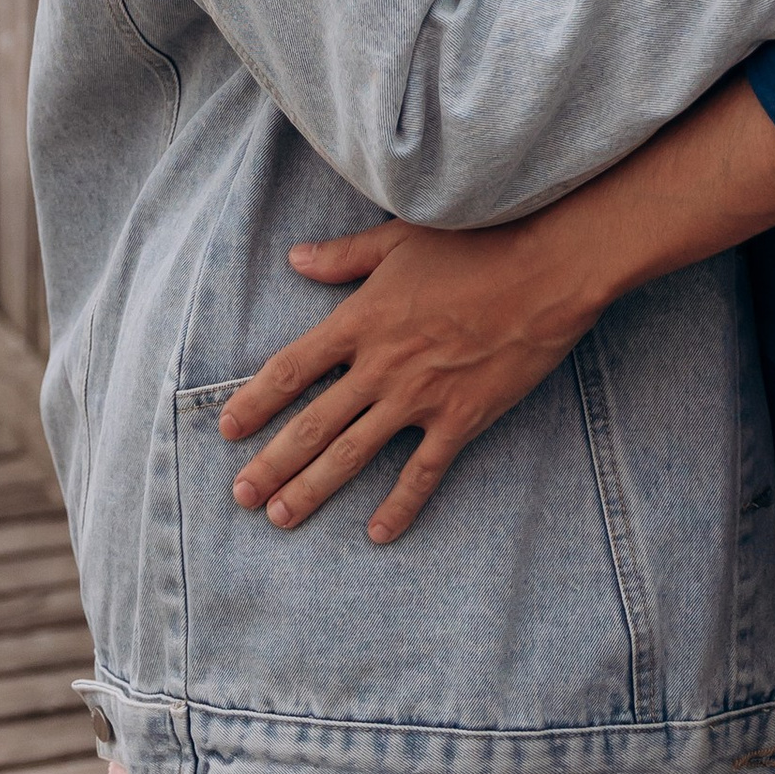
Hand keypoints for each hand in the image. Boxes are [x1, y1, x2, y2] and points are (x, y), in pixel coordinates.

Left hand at [218, 217, 584, 543]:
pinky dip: (399, 505)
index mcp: (361, 319)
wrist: (546, 268)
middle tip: (241, 495)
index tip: (227, 429)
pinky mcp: (461, 418)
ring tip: (280, 517)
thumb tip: (296, 258)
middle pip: (312, 423)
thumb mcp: (400, 239)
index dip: (255, 401)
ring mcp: (420, 396)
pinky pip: (422, 472)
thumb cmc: (475, 243)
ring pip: (353, 453)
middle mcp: (381, 365)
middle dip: (271, 463)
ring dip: (312, 489)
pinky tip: (376, 534)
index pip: (291, 368)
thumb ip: (345, 257)